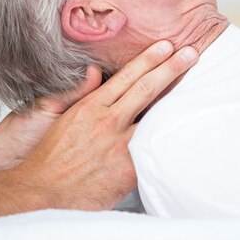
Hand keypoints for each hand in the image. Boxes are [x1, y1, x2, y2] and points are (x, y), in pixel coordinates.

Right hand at [13, 40, 197, 209]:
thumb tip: (96, 71)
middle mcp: (107, 121)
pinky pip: (154, 147)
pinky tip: (188, 126)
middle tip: (190, 53)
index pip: (126, 76)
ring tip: (197, 84)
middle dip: (170, 68)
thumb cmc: (50, 157)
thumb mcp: (59, 117)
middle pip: (146, 88)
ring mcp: (119, 144)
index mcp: (91, 106)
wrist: (42, 192)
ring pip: (155, 115)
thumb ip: (80, 93)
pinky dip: (170, 135)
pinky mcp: (128, 168)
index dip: (148, 59)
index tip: (166, 46)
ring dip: (177, 99)